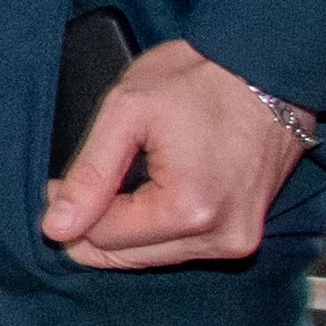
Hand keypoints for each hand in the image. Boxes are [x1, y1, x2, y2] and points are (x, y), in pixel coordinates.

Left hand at [42, 39, 304, 270]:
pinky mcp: (245, 237)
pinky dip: (159, 229)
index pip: (104, 238)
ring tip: (122, 185)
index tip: (57, 184)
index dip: (71, 211)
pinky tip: (151, 196)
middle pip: (128, 257)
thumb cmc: (201, 77)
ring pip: (153, 258)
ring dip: (128, 230)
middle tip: (82, 186)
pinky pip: (183, 249)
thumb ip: (90, 173)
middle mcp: (219, 238)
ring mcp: (237, 241)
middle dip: (96, 225)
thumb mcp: (128, 110)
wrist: (268, 67)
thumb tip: (56, 227)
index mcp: (189, 210)